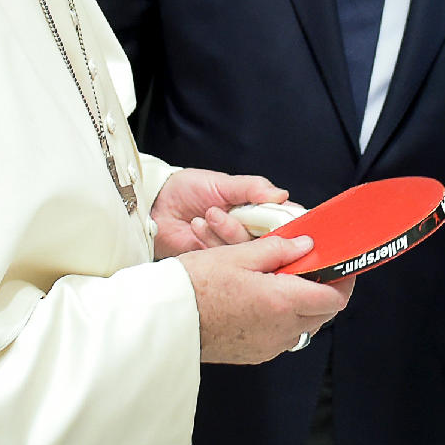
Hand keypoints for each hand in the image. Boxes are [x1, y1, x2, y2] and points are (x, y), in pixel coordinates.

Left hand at [152, 168, 290, 257]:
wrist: (157, 206)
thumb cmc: (188, 188)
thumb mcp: (222, 183)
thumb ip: (252, 188)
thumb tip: (282, 195)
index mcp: (257, 209)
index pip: (284, 219)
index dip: (288, 223)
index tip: (285, 224)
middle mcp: (249, 230)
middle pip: (268, 240)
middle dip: (246, 226)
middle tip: (228, 213)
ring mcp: (232, 247)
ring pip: (245, 249)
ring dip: (225, 230)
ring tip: (208, 214)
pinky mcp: (216, 262)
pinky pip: (224, 258)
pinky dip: (210, 240)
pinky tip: (197, 225)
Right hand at [179, 234, 352, 363]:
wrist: (165, 321)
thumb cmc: (194, 285)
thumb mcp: (237, 255)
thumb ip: (278, 250)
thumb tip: (307, 246)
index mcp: (281, 302)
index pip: (334, 298)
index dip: (344, 280)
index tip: (342, 264)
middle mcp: (280, 330)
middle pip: (324, 314)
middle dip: (327, 291)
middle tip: (316, 268)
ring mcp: (268, 346)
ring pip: (305, 326)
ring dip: (306, 306)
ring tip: (289, 281)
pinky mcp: (255, 354)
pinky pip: (284, 337)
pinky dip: (286, 319)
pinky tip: (268, 300)